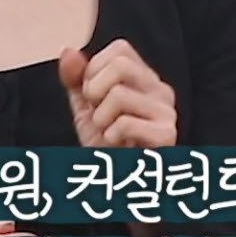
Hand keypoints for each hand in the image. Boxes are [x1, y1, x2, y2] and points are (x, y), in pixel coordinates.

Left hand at [58, 39, 176, 148]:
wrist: (119, 187)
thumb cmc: (107, 148)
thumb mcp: (85, 109)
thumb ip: (76, 79)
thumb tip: (68, 52)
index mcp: (145, 79)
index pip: (120, 49)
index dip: (95, 70)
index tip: (94, 98)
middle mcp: (161, 90)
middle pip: (120, 64)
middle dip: (94, 91)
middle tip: (100, 116)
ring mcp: (167, 112)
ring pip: (119, 94)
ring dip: (101, 120)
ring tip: (110, 135)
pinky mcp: (166, 136)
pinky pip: (125, 123)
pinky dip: (110, 138)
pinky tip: (119, 147)